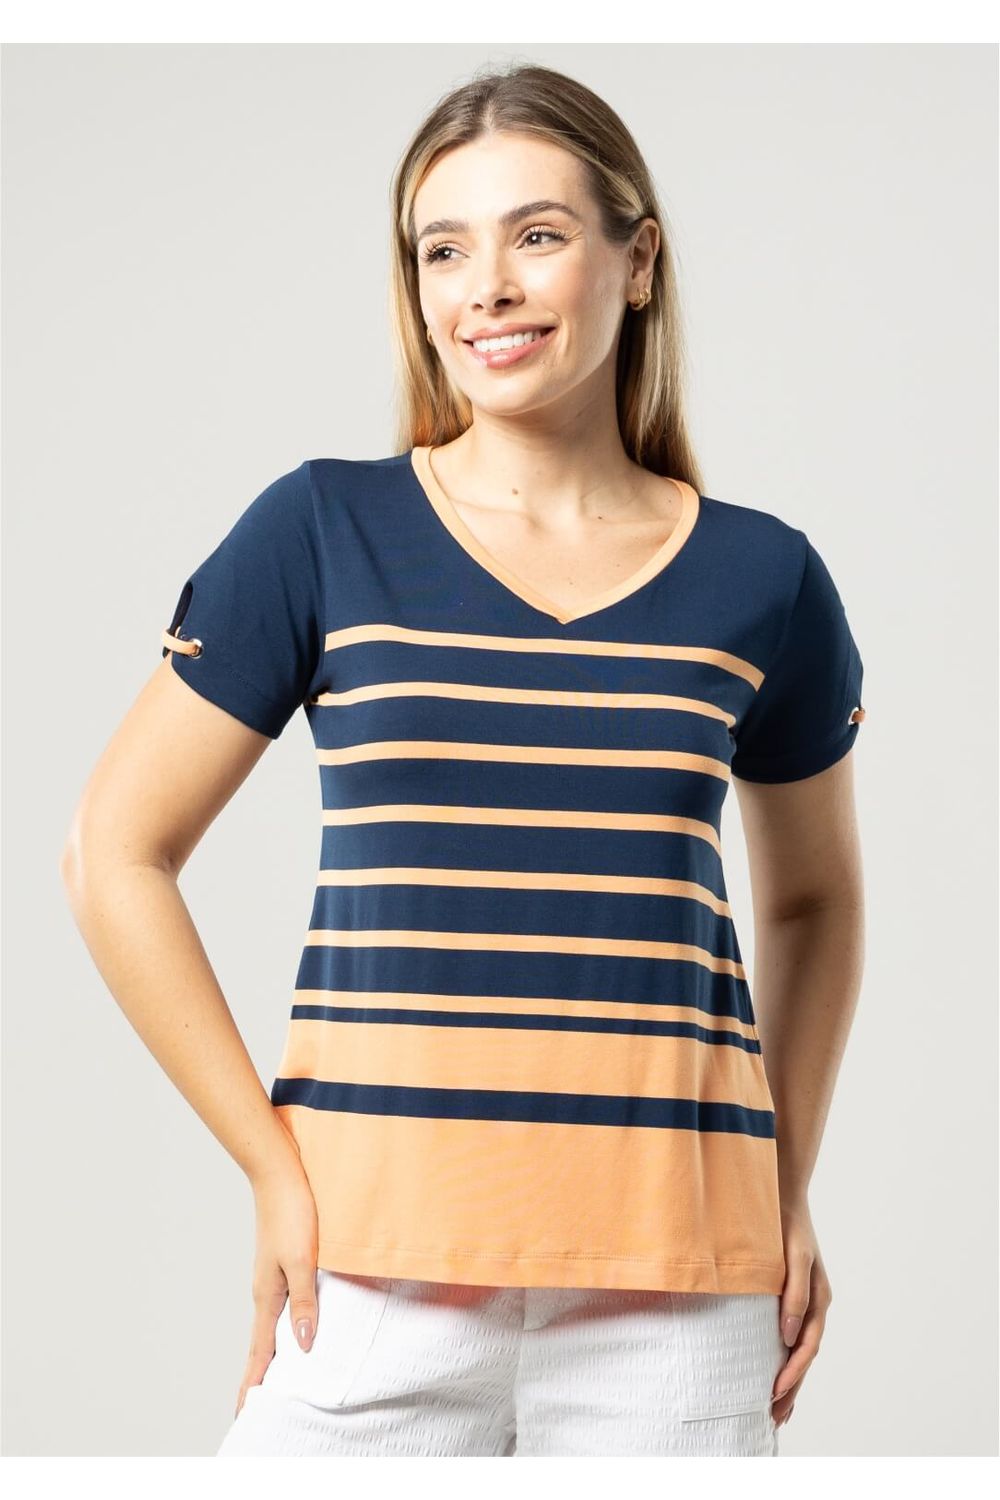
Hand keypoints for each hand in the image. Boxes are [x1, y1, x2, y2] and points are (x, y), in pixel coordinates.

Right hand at [233, 1157, 319, 1419]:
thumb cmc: (292, 1213)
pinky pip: (281, 1307)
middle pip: (260, 1344)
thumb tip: (304, 1344)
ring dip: (270, 1354)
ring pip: (270, 1327)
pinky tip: (293, 1330)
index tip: (244, 1412)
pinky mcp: (281, 1265)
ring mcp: (271, 1278)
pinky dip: (282, 1328)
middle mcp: (265, 1292)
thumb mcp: (303, 1259)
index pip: (260, 1351)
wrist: (281, 1176)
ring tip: (272, 1379)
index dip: (253, 1382)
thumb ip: (305, 1301)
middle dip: (257, 1376)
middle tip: (253, 1406)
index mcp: (267, 1296)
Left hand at [771, 1197, 832, 1428]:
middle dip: (792, 1387)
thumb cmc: (788, 1227)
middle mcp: (814, 1306)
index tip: (774, 1392)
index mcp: (819, 1299)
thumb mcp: (795, 1259)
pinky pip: (791, 1336)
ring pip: (799, 1351)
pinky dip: (785, 1359)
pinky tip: (775, 1372)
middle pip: (804, 1356)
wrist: (784, 1199)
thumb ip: (794, 1295)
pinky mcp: (791, 1297)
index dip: (792, 1372)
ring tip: (776, 1409)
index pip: (806, 1346)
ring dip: (789, 1379)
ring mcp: (804, 1303)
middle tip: (774, 1417)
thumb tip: (787, 1337)